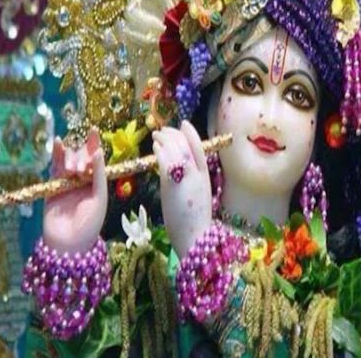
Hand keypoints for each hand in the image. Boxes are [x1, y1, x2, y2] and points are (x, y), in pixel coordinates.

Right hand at [43, 128, 107, 254]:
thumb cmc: (89, 223)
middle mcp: (82, 180)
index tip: (93, 129)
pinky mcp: (52, 186)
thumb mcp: (100, 197)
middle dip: (82, 157)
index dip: (94, 143)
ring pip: (67, 160)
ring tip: (73, 171)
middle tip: (82, 171)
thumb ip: (98, 174)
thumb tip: (98, 151)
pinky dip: (56, 154)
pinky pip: (54, 167)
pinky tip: (58, 143)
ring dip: (71, 158)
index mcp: (96, 182)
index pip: (96, 158)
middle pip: (81, 156)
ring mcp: (66, 182)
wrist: (69, 244)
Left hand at [152, 120, 211, 257]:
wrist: (195, 237)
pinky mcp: (173, 184)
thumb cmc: (193, 221)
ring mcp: (187, 178)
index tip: (183, 124)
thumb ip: (188, 181)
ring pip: (176, 149)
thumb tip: (177, 171)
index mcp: (205, 176)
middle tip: (162, 131)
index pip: (200, 146)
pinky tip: (154, 148)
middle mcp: (198, 174)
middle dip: (173, 134)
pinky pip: (166, 160)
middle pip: (186, 144)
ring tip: (156, 137)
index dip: (191, 133)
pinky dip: (160, 151)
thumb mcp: (196, 196)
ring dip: (164, 139)